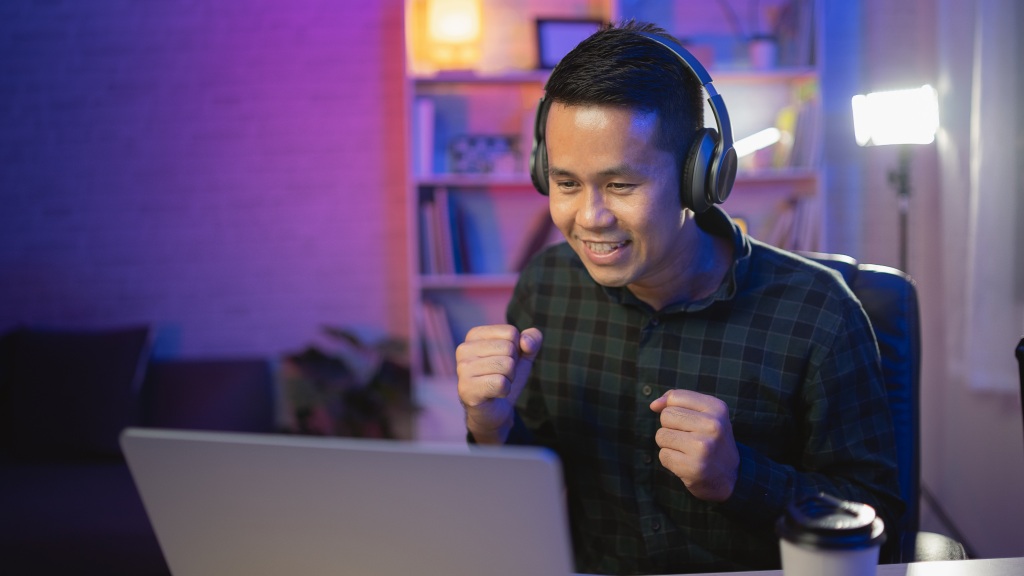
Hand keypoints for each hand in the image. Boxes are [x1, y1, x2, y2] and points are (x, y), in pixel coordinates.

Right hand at [456, 325, 542, 443]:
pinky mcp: (466, 389)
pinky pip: (501, 383)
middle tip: (500, 375)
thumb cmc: (505, 377)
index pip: (511, 332)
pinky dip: (505, 391)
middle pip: (509, 348)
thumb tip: (526, 342)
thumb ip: (532, 339)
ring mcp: (462, 369)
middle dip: (513, 366)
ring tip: (496, 384)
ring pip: (506, 365)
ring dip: (509, 379)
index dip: (517, 350)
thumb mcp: (524, 355)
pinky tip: (494, 394)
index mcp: (474, 335)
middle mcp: (464, 349)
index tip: (504, 361)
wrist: (495, 410)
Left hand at [649, 389, 738, 501]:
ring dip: (669, 444)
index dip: (673, 408)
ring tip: (687, 450)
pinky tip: (686, 463)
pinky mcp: (693, 467)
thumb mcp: (704, 414)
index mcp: (717, 408)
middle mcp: (713, 426)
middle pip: (666, 416)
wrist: (729, 477)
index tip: (686, 420)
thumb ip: (677, 401)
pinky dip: (670, 460)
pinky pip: (663, 455)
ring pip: (661, 435)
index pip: (675, 397)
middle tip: (688, 438)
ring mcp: (703, 447)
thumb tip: (653, 405)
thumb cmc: (710, 440)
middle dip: (670, 427)